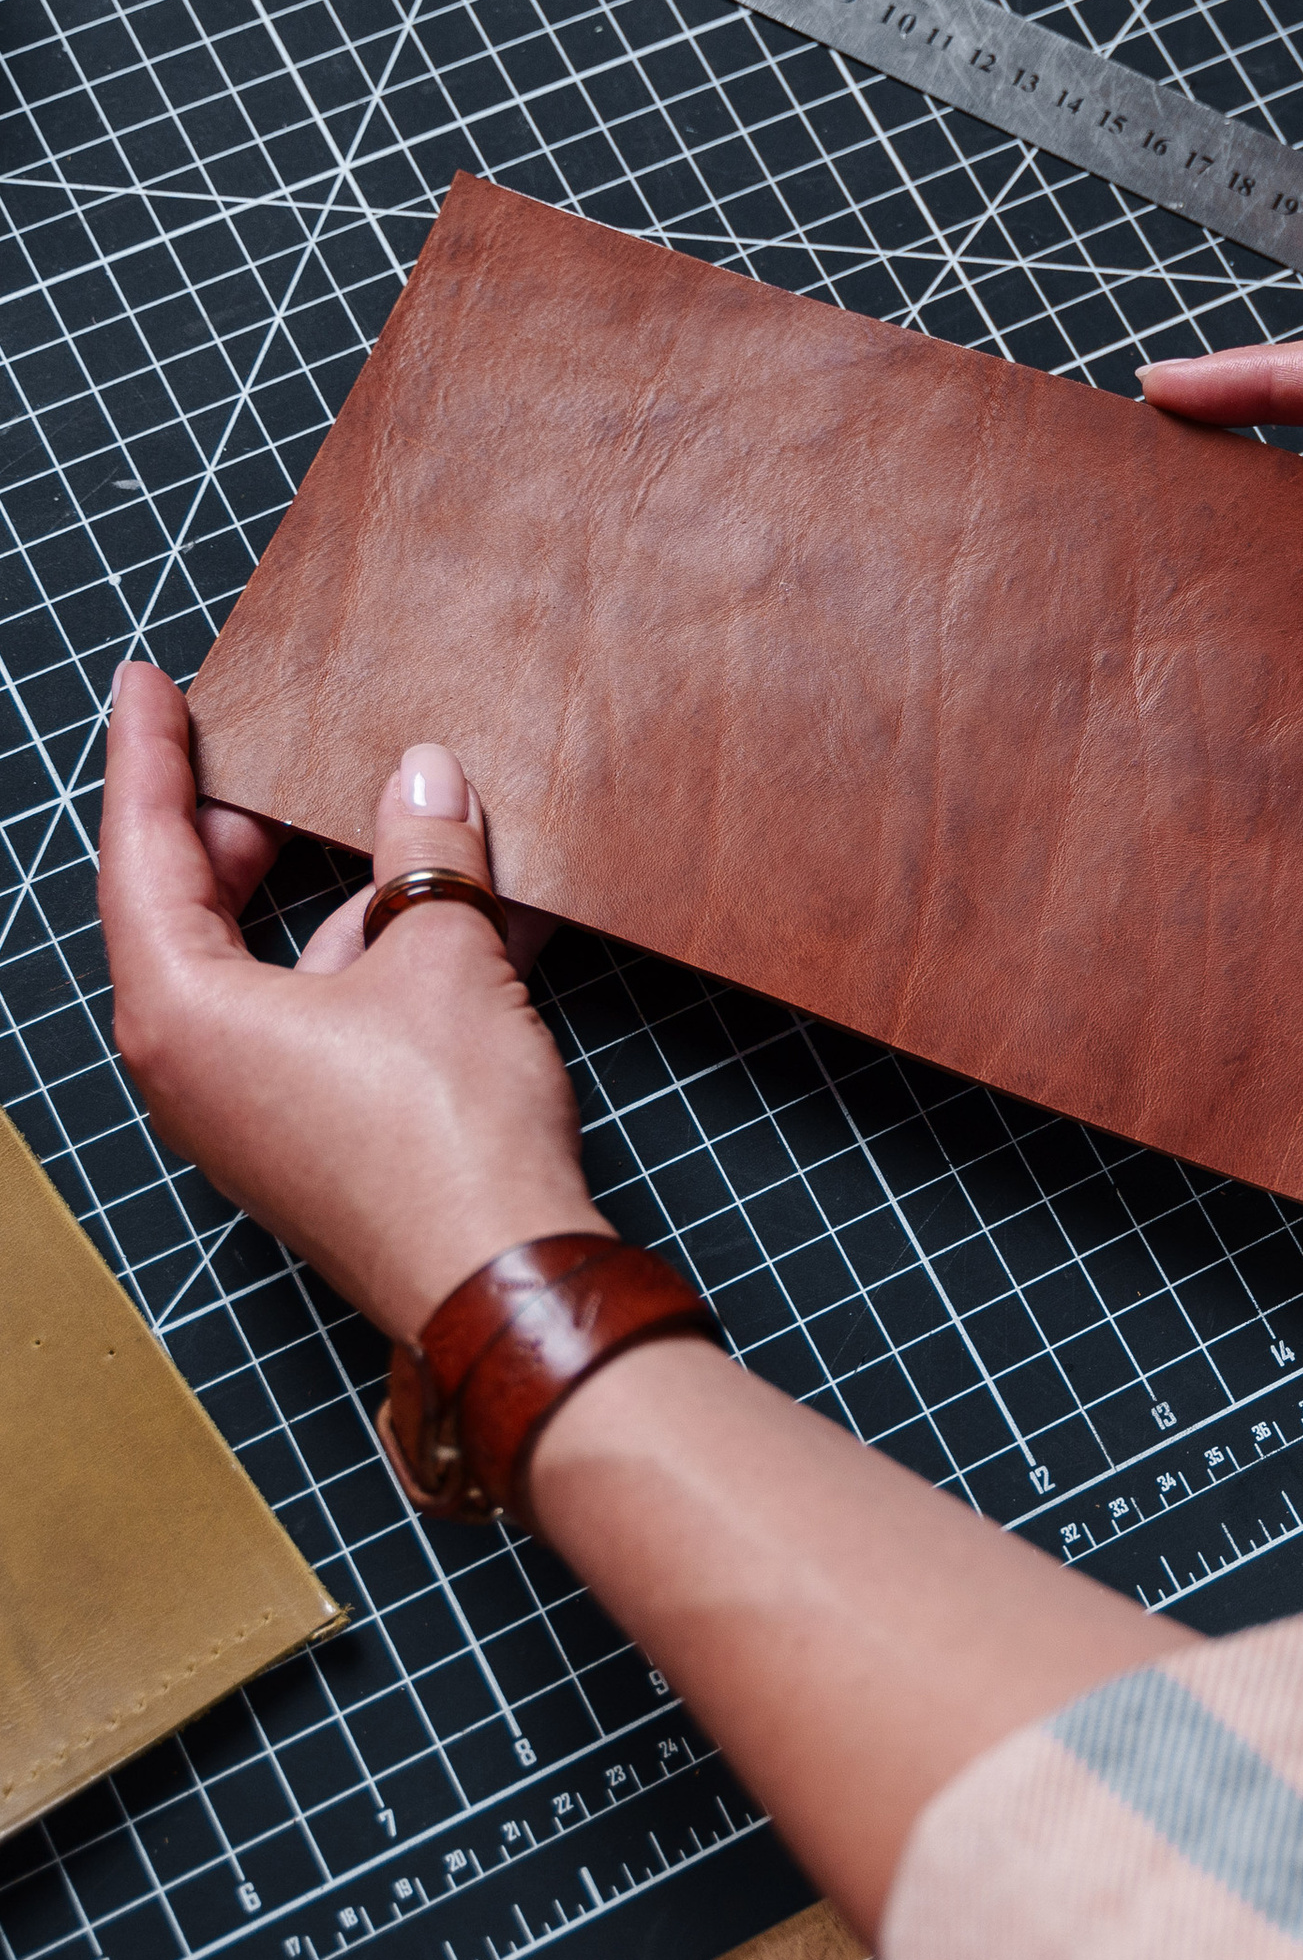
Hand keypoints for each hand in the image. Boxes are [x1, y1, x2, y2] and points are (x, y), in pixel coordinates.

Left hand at [98, 662, 605, 1346]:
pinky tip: (477, 915)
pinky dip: (390, 960)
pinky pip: (337, 1016)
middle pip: (199, 910)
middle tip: (274, 751)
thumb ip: (425, 855)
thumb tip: (425, 779)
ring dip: (349, 894)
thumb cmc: (446, 1130)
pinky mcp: (321, 1136)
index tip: (145, 686)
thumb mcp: (443, 958)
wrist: (504, 1273)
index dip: (148, 759)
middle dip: (246, 827)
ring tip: (419, 824)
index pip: (143, 854)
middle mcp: (196, 1066)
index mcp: (182, 1013)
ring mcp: (257, 1108)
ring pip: (284, 965)